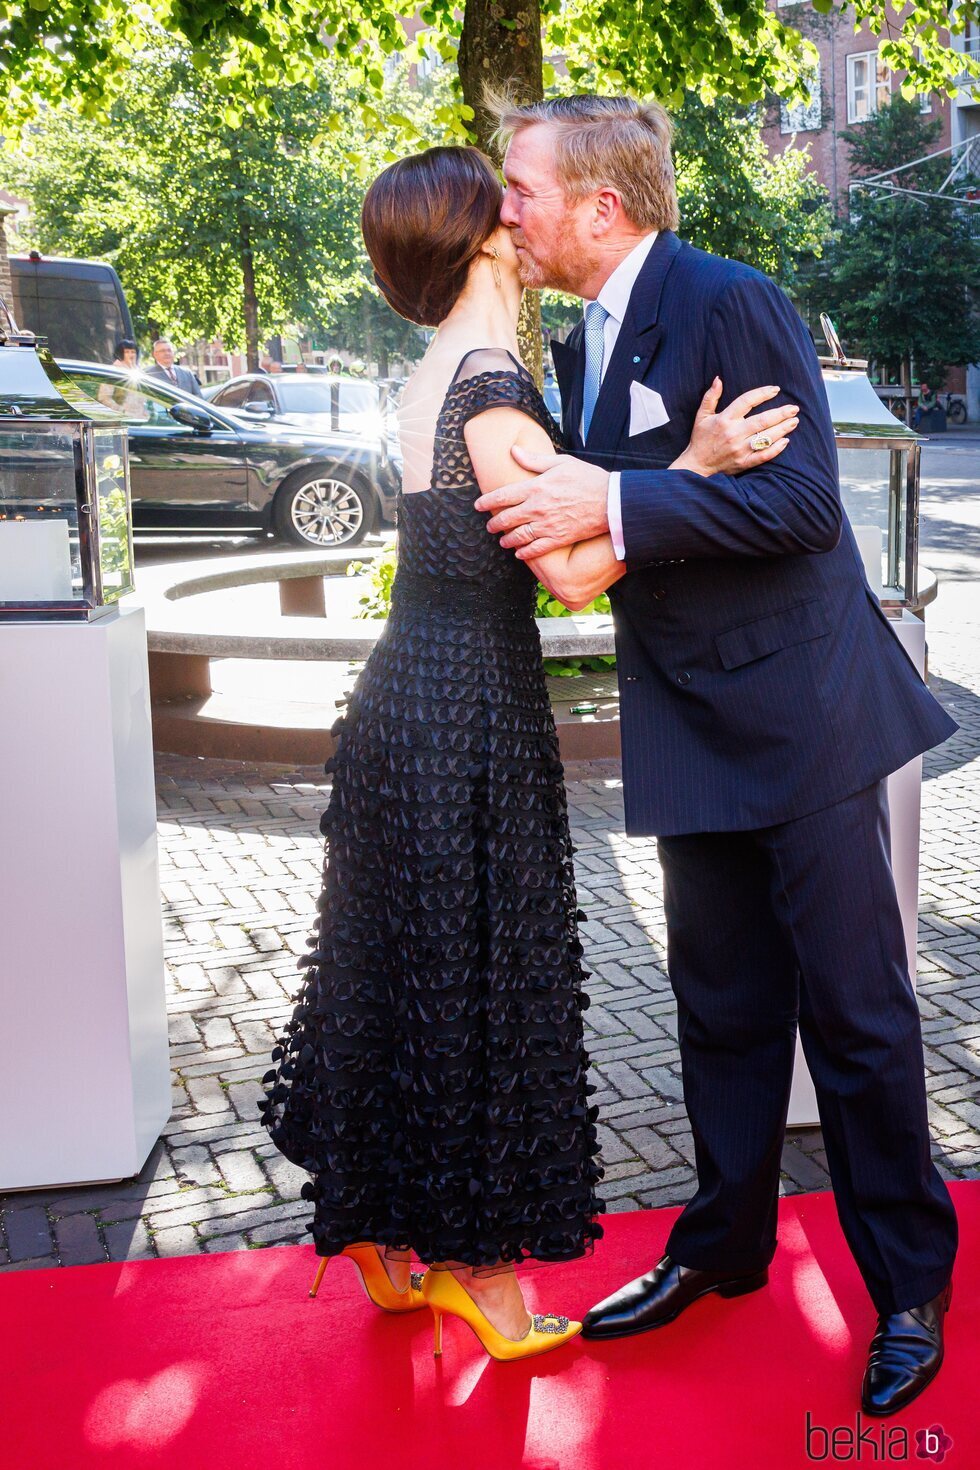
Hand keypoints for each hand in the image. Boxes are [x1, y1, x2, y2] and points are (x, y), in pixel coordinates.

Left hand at [474, 448, 610, 558]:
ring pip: (518, 536)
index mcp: (536, 487)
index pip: (503, 496)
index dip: (487, 502)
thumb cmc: (588, 479)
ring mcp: (547, 525)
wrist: (611, 501)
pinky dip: (525, 553)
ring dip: (507, 540)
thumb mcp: (561, 463)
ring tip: (503, 541)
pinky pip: (535, 549)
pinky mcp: (558, 539)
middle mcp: (537, 508)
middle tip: (490, 526)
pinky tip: (519, 553)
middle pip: (507, 518)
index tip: (478, 505)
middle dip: (495, 523)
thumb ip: (534, 460)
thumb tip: (514, 451)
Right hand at [673, 378, 798, 476]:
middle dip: (780, 413)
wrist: (696, 466)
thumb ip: (710, 397)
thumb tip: (718, 379)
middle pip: (762, 420)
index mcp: (725, 419)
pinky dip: (776, 449)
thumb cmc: (700, 439)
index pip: (747, 401)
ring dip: (782, 429)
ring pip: (766, 437)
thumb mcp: (701, 416)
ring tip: (794, 421)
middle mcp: (734, 434)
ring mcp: (740, 449)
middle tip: (794, 408)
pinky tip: (786, 441)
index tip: (775, 390)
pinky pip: (763, 456)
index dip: (763, 394)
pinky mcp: (744, 463)